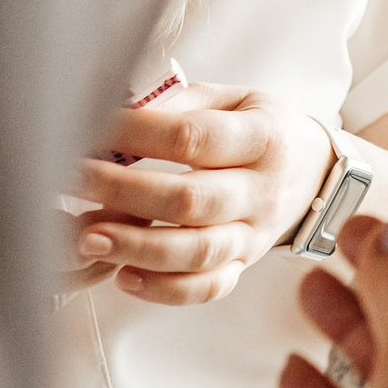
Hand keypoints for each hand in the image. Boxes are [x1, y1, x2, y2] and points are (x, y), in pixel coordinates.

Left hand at [75, 83, 336, 304]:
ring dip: (137, 246)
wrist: (314, 173)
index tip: (94, 130)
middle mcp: (262, 190)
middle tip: (74, 180)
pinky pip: (207, 287)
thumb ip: (179, 103)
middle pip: (191, 199)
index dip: (138, 135)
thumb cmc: (261, 129)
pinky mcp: (243, 264)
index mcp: (263, 137)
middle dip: (125, 191)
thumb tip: (120, 112)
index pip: (194, 138)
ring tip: (89, 237)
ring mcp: (254, 233)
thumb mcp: (232, 98)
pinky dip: (164, 289)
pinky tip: (124, 275)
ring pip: (198, 251)